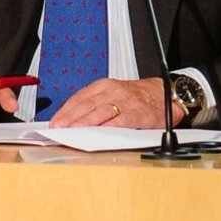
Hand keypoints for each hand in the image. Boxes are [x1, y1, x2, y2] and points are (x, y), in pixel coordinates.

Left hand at [48, 77, 184, 128]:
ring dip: (85, 123)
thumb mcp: (112, 94)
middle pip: (87, 105)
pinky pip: (120, 121)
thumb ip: (94, 105)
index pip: (79, 98)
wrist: (165, 94)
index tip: (55, 123)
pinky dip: (108, 128)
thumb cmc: (136, 97)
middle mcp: (113, 91)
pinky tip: (98, 134)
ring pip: (100, 112)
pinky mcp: (138, 113)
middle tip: (59, 129)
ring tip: (72, 132)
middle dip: (71, 118)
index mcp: (104, 86)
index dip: (65, 111)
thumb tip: (71, 120)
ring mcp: (126, 102)